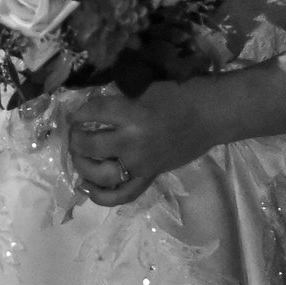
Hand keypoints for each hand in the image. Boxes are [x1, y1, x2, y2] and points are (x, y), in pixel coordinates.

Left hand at [66, 80, 208, 209]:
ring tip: (79, 155)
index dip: (79, 112)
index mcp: (132, 116)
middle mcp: (133, 144)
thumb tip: (90, 108)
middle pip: (90, 146)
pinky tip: (86, 187)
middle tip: (75, 133)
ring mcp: (141, 165)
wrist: (210, 116)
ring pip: (101, 174)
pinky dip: (102, 196)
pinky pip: (122, 195)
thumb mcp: (144, 89)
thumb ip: (117, 100)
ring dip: (82, 166)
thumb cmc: (179, 95)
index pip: (93, 114)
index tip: (77, 113)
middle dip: (76, 139)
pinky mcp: (149, 177)